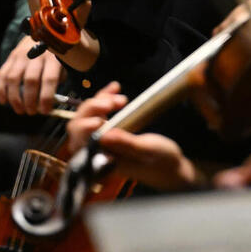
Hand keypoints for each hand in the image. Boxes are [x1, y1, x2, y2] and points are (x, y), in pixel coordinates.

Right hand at [0, 35, 64, 114]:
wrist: (43, 33)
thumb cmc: (55, 55)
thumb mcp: (63, 64)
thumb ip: (57, 82)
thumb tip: (47, 104)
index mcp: (53, 57)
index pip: (49, 80)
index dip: (46, 98)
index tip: (45, 111)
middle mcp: (36, 55)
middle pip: (30, 81)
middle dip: (30, 101)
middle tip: (32, 112)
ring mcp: (21, 55)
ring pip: (13, 79)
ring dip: (15, 99)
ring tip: (20, 110)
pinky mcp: (11, 56)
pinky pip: (2, 75)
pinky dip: (0, 90)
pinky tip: (3, 101)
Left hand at [67, 82, 203, 191]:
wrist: (171, 163)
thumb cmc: (161, 161)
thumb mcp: (146, 151)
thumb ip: (125, 144)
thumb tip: (102, 136)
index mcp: (102, 162)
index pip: (81, 143)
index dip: (84, 128)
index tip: (100, 119)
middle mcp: (98, 151)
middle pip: (79, 126)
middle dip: (93, 109)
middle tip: (115, 102)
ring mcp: (103, 139)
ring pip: (88, 115)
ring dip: (100, 100)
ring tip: (120, 96)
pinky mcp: (110, 129)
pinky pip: (100, 111)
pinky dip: (105, 97)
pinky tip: (115, 88)